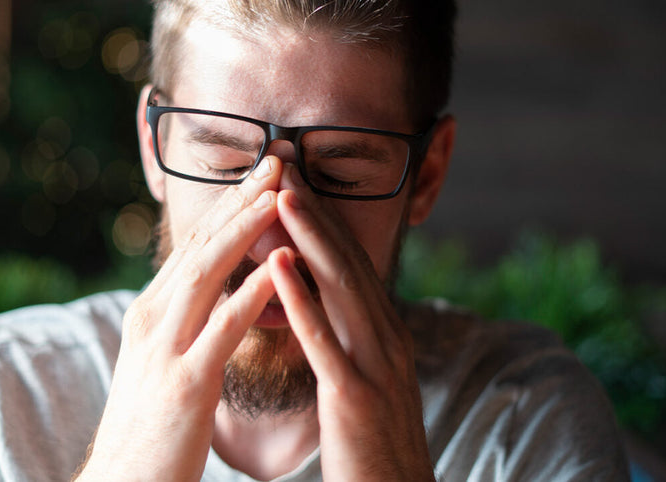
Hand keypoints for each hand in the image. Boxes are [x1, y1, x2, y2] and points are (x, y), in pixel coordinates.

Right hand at [75, 158, 281, 480]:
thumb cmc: (152, 422)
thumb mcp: (163, 357)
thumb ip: (186, 318)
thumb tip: (213, 286)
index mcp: (153, 310)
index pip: (196, 244)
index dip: (229, 204)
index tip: (263, 172)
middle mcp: (154, 317)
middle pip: (201, 245)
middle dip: (240, 199)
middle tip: (277, 160)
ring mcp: (166, 348)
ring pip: (206, 274)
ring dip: (243, 231)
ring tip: (277, 196)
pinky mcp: (185, 383)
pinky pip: (220, 331)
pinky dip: (248, 296)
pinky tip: (273, 273)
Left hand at [268, 165, 434, 480]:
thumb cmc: (371, 441)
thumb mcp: (364, 377)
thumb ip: (347, 336)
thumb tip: (321, 301)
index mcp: (384, 332)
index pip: (350, 263)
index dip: (323, 219)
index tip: (294, 181)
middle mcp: (386, 338)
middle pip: (347, 262)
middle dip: (316, 212)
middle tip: (285, 167)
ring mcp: (375, 365)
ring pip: (341, 289)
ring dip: (310, 239)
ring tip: (281, 197)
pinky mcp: (356, 398)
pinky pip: (325, 342)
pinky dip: (302, 300)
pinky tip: (279, 266)